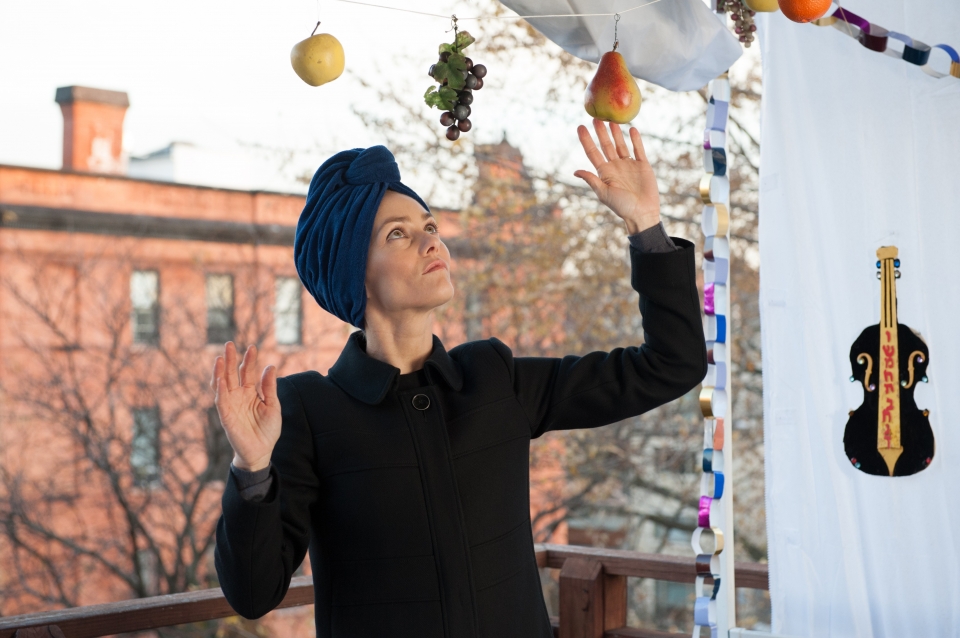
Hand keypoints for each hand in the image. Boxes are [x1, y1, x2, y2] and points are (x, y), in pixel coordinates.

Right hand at [210, 342, 280, 471]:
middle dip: (230, 359)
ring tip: (220, 357)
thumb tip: (270, 366)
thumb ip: (269, 387)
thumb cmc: (268, 429)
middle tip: (229, 344)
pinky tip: (220, 378)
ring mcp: (231, 405)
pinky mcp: (226, 415)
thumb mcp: (273, 406)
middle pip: (232, 374)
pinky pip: (221, 400)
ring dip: (220, 371)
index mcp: (251, 392)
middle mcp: (238, 396)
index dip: (249, 360)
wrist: (261, 451)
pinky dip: (220, 389)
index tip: (252, 347)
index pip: (247, 372)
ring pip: (222, 384)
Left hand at [574, 119, 660, 234]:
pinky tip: (631, 129)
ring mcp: (629, 165)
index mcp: (604, 172)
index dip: (586, 140)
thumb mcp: (604, 193)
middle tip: (595, 117)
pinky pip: (638, 149)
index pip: (592, 152)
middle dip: (601, 132)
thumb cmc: (621, 206)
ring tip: (612, 120)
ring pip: (621, 144)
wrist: (642, 213)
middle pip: (606, 145)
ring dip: (616, 133)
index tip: (580, 127)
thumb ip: (591, 180)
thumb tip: (575, 171)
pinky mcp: (642, 165)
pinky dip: (635, 139)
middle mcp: (615, 166)